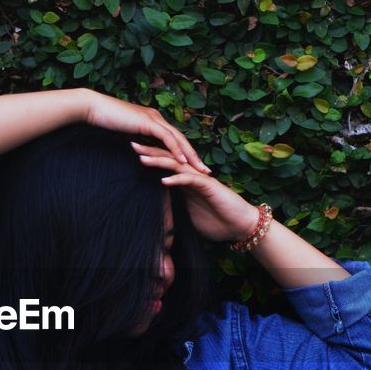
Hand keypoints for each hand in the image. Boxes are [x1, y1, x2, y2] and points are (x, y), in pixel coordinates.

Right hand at [82, 90, 211, 172]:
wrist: (94, 109)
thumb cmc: (105, 122)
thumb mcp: (125, 135)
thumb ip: (136, 143)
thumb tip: (140, 154)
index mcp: (153, 121)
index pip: (175, 139)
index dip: (186, 153)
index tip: (195, 168)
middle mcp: (157, 118)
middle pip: (182, 139)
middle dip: (195, 156)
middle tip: (207, 171)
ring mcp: (154, 119)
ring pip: (178, 139)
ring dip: (191, 155)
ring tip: (200, 170)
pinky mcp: (148, 122)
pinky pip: (166, 138)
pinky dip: (176, 150)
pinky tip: (183, 162)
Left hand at [129, 143, 261, 242]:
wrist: (239, 226)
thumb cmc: (216, 222)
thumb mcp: (187, 215)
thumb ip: (174, 208)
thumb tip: (157, 212)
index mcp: (185, 181)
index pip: (164, 165)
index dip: (148, 158)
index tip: (131, 153)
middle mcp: (191, 176)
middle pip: (168, 159)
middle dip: (149, 151)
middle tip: (131, 143)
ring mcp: (200, 180)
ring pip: (177, 165)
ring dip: (159, 161)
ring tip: (142, 158)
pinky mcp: (209, 187)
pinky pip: (190, 181)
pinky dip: (177, 180)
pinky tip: (163, 180)